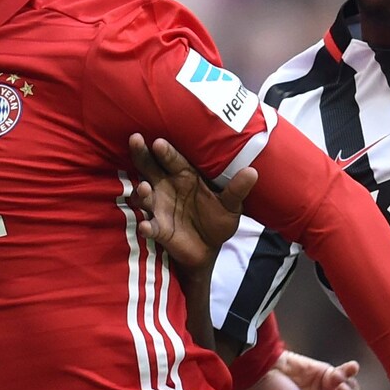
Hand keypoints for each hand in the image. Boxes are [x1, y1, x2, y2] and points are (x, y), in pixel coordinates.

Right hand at [130, 133, 254, 282]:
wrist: (209, 249)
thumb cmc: (217, 219)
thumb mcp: (231, 205)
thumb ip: (237, 189)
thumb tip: (253, 172)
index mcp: (184, 175)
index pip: (172, 159)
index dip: (165, 151)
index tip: (159, 142)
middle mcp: (166, 186)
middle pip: (149, 167)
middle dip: (142, 155)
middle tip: (136, 140)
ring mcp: (159, 207)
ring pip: (144, 195)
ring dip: (142, 192)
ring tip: (144, 188)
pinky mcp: (158, 229)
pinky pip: (149, 226)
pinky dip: (146, 227)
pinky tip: (145, 227)